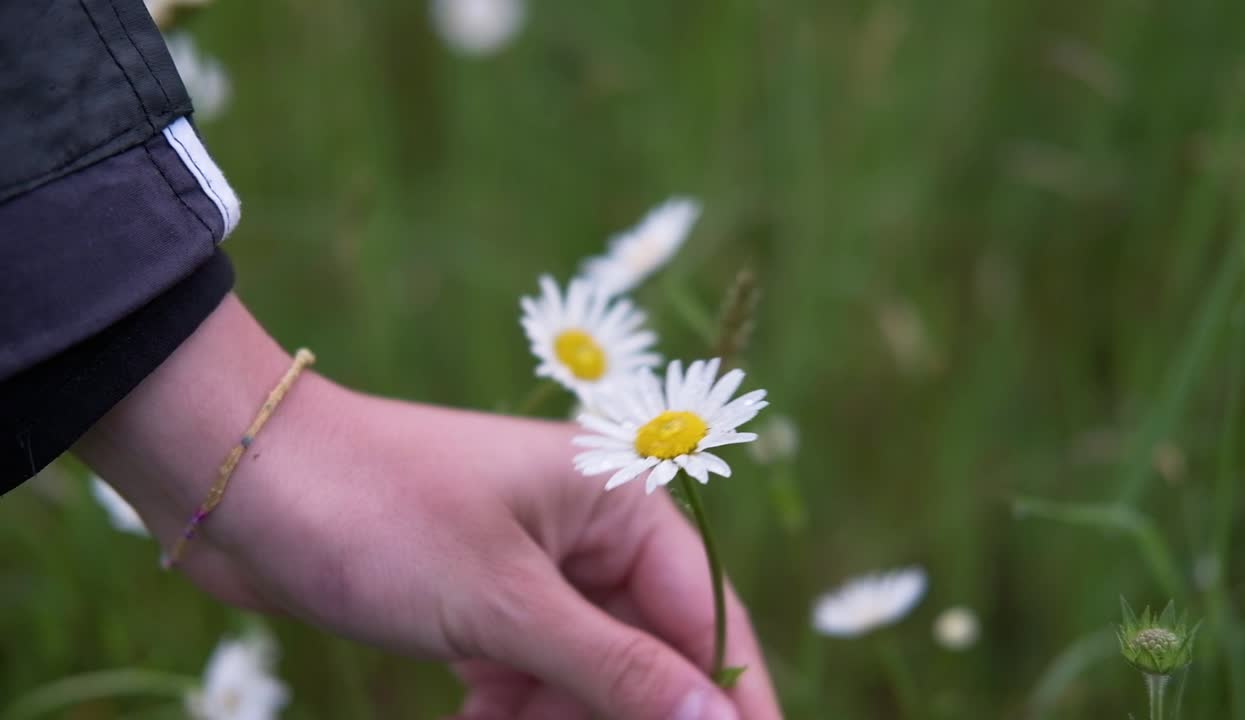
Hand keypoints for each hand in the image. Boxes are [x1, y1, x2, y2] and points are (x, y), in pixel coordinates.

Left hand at [77, 295, 781, 719]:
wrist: (241, 478)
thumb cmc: (378, 513)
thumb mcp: (504, 604)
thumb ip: (617, 670)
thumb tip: (722, 718)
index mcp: (618, 498)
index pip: (703, 614)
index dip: (726, 696)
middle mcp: (589, 526)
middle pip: (645, 648)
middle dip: (614, 713)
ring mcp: (535, 561)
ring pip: (586, 669)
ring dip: (552, 714)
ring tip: (491, 719)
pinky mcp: (485, 592)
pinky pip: (532, 666)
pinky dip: (512, 703)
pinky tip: (472, 712)